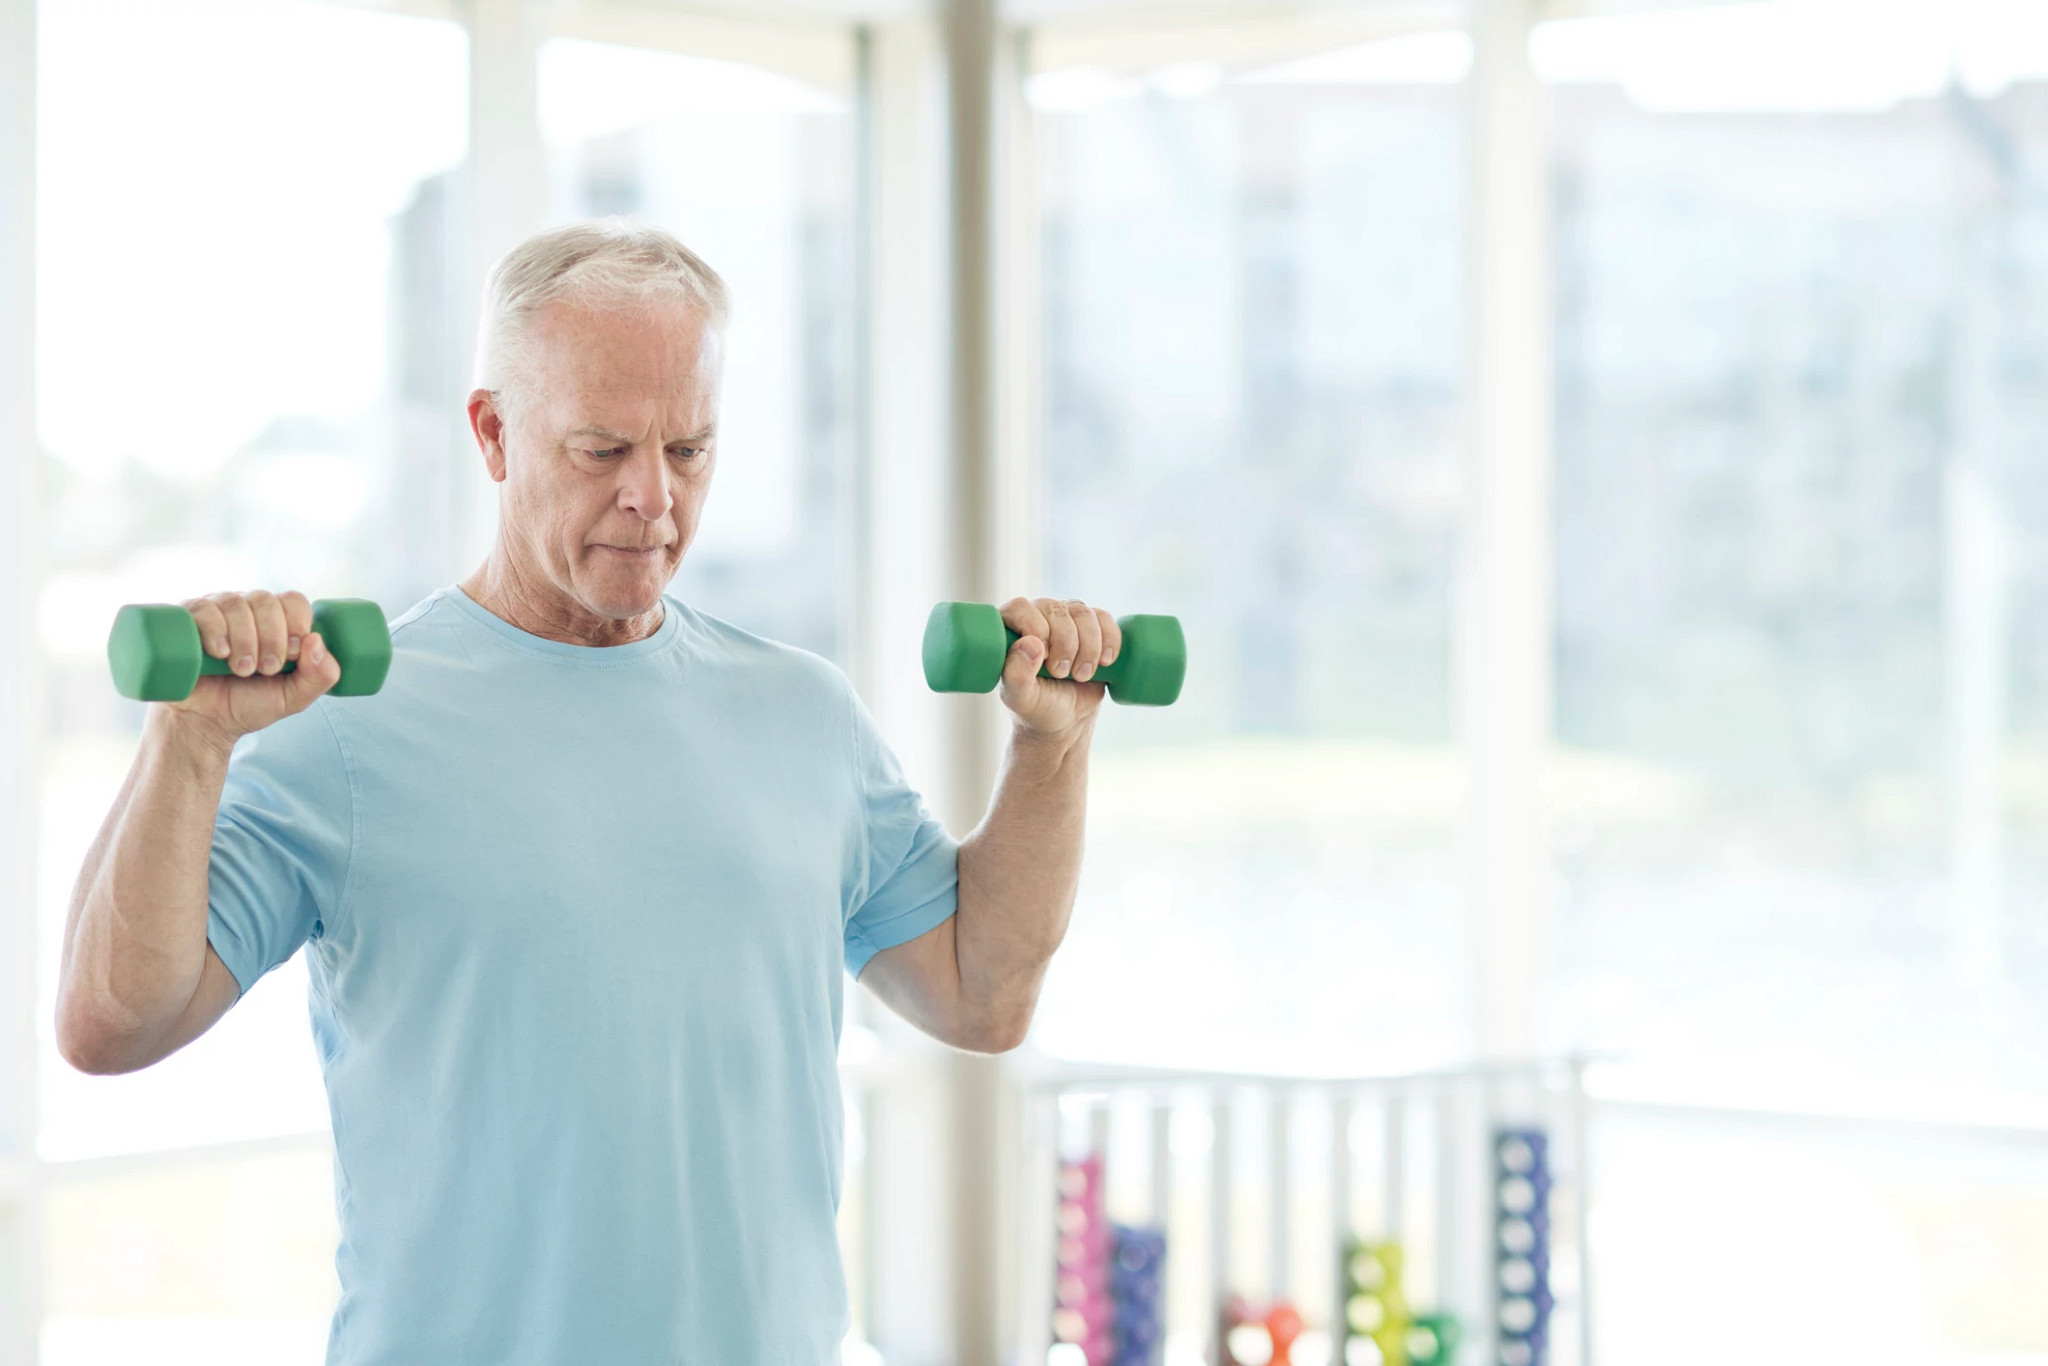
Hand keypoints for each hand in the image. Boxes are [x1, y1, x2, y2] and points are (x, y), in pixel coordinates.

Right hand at [163, 590, 340, 750]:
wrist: (204, 722)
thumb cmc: (249, 704)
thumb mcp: (295, 697)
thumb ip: (321, 675)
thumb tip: (316, 640)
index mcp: (276, 621)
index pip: (293, 601)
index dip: (297, 625)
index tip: (291, 656)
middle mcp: (246, 609)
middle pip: (266, 600)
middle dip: (272, 639)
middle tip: (265, 669)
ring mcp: (215, 611)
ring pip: (236, 604)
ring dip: (245, 641)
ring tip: (240, 669)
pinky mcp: (186, 620)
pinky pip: (204, 609)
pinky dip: (215, 630)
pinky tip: (220, 653)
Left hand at [995, 596, 1121, 738]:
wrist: (1067, 721)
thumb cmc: (1037, 708)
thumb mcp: (1022, 698)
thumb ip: (1017, 674)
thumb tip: (1031, 643)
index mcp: (1010, 629)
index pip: (1020, 608)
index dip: (1035, 628)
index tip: (1044, 658)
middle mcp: (1037, 617)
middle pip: (1056, 609)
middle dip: (1065, 644)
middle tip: (1062, 674)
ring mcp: (1066, 620)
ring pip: (1082, 613)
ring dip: (1088, 646)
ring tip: (1082, 675)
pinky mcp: (1091, 627)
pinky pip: (1104, 618)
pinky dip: (1109, 640)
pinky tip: (1105, 662)